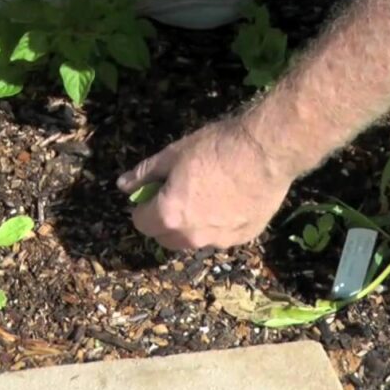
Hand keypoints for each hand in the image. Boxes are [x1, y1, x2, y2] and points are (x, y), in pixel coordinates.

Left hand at [117, 117, 294, 250]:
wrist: (266, 151)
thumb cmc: (215, 148)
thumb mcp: (173, 155)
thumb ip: (145, 174)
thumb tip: (123, 186)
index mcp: (169, 216)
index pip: (141, 224)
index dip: (144, 206)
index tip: (154, 192)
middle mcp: (192, 237)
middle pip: (166, 238)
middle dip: (165, 220)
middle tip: (179, 193)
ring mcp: (220, 241)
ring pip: (194, 240)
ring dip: (192, 225)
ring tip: (208, 195)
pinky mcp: (244, 238)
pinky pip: (221, 236)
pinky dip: (219, 224)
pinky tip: (231, 200)